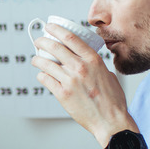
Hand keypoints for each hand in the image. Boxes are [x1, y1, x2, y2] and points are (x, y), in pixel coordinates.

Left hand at [32, 23, 132, 144]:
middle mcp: (80, 68)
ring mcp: (70, 81)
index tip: (49, 27)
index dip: (56, 30)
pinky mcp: (62, 94)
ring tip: (36, 59)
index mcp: (93, 60)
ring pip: (46, 64)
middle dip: (42, 41)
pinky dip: (42, 76)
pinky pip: (46, 80)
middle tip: (38, 41)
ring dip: (38, 60)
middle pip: (54, 47)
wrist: (110, 121)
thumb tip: (88, 62)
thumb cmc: (113, 101)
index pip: (70, 38)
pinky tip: (43, 75)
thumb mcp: (109, 75)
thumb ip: (97, 66)